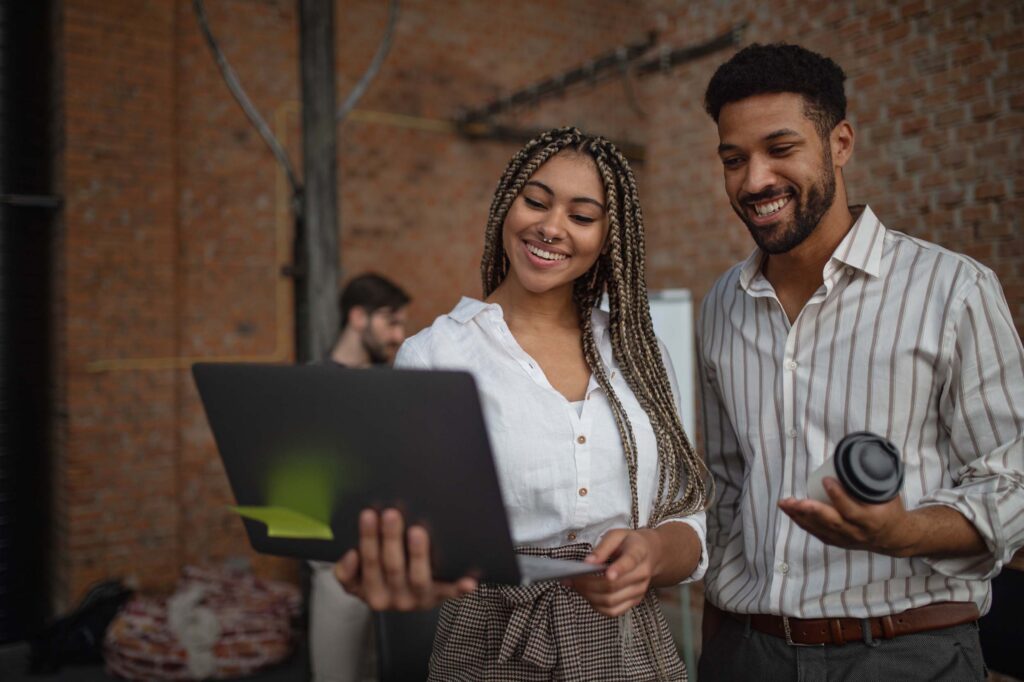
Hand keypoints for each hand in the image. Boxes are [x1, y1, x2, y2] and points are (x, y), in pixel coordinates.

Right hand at [333, 508, 477, 610]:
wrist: (406, 599)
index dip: (367, 540)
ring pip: (417, 578)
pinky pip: (450, 593)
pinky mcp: (439, 597)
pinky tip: (469, 580)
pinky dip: (458, 587)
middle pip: (391, 567)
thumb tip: (350, 556)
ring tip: (417, 532)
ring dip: (418, 555)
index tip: (368, 514)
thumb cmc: (380, 577)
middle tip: (391, 514)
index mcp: (370, 592)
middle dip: (390, 539)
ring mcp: (418, 599)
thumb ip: (347, 571)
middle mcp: (393, 599)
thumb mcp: (357, 579)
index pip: (367, 564)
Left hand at [567, 529, 662, 617]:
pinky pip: (613, 611)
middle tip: (572, 578)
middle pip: (613, 586)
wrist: (649, 553)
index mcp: (638, 553)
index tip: (607, 574)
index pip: (630, 562)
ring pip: (611, 601)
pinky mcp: (634, 601)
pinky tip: (587, 595)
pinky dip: (596, 606)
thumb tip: (587, 562)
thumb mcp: (616, 535)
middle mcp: (642, 574)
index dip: (619, 569)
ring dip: (589, 596)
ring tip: (576, 586)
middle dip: (588, 584)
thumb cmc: (628, 543)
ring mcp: (639, 591)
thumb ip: (602, 547)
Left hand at [778, 478, 913, 555]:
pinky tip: (790, 512)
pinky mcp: (837, 542)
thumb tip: (862, 452)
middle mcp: (857, 532)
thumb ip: (875, 478)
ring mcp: (845, 539)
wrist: (895, 537)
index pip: (851, 510)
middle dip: (809, 511)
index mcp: (871, 520)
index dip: (838, 496)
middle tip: (792, 500)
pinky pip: (816, 533)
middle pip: (830, 522)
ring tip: (784, 503)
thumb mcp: (888, 494)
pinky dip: (802, 522)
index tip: (826, 479)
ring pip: (819, 529)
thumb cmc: (890, 510)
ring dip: (799, 516)